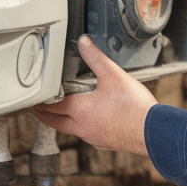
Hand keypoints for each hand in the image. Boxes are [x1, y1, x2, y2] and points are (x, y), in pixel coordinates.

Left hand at [32, 37, 155, 155]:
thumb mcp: (113, 75)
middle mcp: (82, 127)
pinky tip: (90, 121)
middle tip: (38, 110)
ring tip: (62, 113)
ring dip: (62, 121)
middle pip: (55, 123)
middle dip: (44, 115)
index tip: (33, 101)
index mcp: (79, 110)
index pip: (51, 107)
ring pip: (70, 130)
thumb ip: (96, 57)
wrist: (153, 132)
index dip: (40, 102)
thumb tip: (83, 43)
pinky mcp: (105, 142)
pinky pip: (86, 135)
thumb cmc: (133, 107)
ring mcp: (93, 137)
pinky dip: (81, 127)